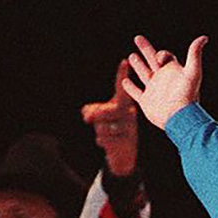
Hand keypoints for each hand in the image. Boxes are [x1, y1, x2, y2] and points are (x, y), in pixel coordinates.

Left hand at [81, 59, 138, 175]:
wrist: (124, 157)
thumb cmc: (111, 132)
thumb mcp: (99, 119)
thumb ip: (92, 112)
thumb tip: (87, 114)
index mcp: (125, 106)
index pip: (122, 90)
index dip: (122, 75)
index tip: (124, 61)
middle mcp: (130, 115)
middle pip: (109, 110)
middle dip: (96, 114)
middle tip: (86, 119)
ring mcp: (130, 129)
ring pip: (104, 127)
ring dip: (99, 132)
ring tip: (107, 136)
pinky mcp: (127, 143)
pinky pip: (105, 139)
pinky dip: (101, 142)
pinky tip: (109, 145)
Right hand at [123, 35, 206, 130]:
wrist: (179, 118)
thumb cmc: (187, 96)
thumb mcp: (193, 72)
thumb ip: (195, 54)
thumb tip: (204, 37)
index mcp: (172, 72)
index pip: (164, 56)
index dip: (160, 54)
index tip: (159, 60)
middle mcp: (163, 79)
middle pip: (152, 59)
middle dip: (145, 48)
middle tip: (138, 37)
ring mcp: (154, 90)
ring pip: (144, 74)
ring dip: (138, 65)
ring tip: (131, 56)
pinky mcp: (147, 102)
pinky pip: (136, 92)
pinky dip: (130, 87)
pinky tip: (125, 80)